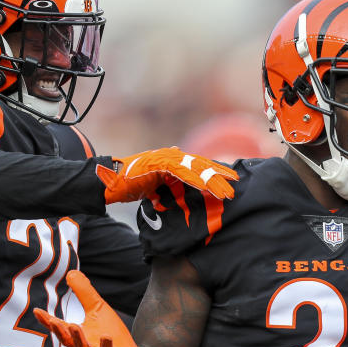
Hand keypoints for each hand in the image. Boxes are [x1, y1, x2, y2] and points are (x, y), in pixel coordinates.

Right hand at [34, 270, 144, 346]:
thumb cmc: (109, 332)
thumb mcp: (96, 308)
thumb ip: (83, 292)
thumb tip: (71, 273)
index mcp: (76, 334)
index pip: (59, 327)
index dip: (47, 320)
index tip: (37, 311)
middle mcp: (82, 346)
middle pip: (67, 339)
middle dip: (59, 330)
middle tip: (51, 321)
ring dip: (78, 338)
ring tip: (74, 326)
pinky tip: (106, 338)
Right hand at [96, 147, 238, 203]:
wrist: (112, 182)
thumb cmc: (133, 186)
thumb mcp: (158, 186)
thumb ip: (172, 183)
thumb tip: (184, 182)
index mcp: (174, 160)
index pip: (200, 166)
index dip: (216, 172)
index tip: (231, 180)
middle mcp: (172, 155)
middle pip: (202, 164)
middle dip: (220, 174)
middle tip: (236, 183)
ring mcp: (166, 157)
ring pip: (195, 168)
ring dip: (212, 180)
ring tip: (225, 191)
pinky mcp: (159, 162)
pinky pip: (182, 171)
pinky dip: (195, 179)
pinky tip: (207, 186)